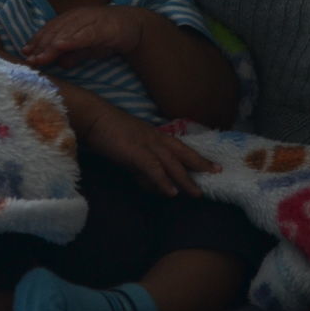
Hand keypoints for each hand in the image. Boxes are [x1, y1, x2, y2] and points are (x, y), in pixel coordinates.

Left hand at [22, 5, 150, 68]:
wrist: (136, 26)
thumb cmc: (108, 35)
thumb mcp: (88, 48)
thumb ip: (74, 54)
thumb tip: (60, 65)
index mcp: (71, 19)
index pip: (49, 30)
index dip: (37, 41)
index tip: (25, 55)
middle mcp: (77, 16)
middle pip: (54, 31)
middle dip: (40, 46)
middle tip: (29, 61)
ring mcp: (89, 20)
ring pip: (66, 32)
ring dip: (51, 46)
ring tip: (40, 58)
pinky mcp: (101, 27)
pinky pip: (83, 34)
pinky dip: (71, 40)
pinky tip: (60, 47)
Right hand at [82, 104, 220, 196]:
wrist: (92, 117)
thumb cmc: (107, 131)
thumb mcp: (130, 149)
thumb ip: (142, 166)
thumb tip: (153, 184)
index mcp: (154, 135)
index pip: (180, 146)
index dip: (196, 156)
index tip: (212, 165)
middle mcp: (155, 138)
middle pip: (182, 152)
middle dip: (200, 164)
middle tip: (217, 173)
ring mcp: (146, 144)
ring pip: (172, 162)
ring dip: (185, 178)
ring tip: (197, 193)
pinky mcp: (135, 152)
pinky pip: (153, 168)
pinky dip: (163, 181)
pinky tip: (171, 192)